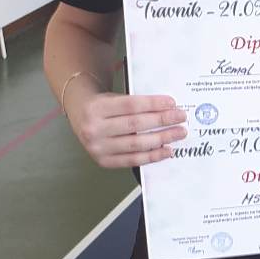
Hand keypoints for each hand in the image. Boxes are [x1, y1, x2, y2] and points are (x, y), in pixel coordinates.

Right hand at [65, 85, 185, 167]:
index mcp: (97, 108)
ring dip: (162, 139)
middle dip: (162, 121)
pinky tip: (166, 150)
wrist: (79, 115)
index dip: (154, 104)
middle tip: (181, 118)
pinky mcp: (103, 161)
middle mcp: (94, 128)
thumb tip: (167, 108)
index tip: (172, 103)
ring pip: (136, 144)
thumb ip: (135, 103)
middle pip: (136, 125)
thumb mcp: (113, 97)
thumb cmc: (102, 106)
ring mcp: (97, 147)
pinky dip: (152, 156)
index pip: (131, 105)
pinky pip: (132, 160)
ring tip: (178, 133)